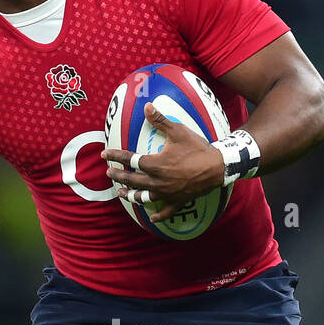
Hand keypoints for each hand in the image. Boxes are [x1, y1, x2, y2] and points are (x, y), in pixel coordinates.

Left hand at [102, 102, 223, 222]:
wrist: (218, 166)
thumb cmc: (197, 148)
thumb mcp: (178, 131)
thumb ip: (160, 120)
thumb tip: (146, 106)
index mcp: (155, 164)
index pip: (129, 160)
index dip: (115, 156)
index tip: (105, 154)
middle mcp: (157, 181)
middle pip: (132, 180)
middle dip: (118, 176)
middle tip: (109, 173)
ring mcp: (167, 193)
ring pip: (144, 197)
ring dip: (131, 195)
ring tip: (121, 194)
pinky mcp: (178, 201)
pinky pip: (166, 211)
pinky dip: (158, 216)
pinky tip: (152, 218)